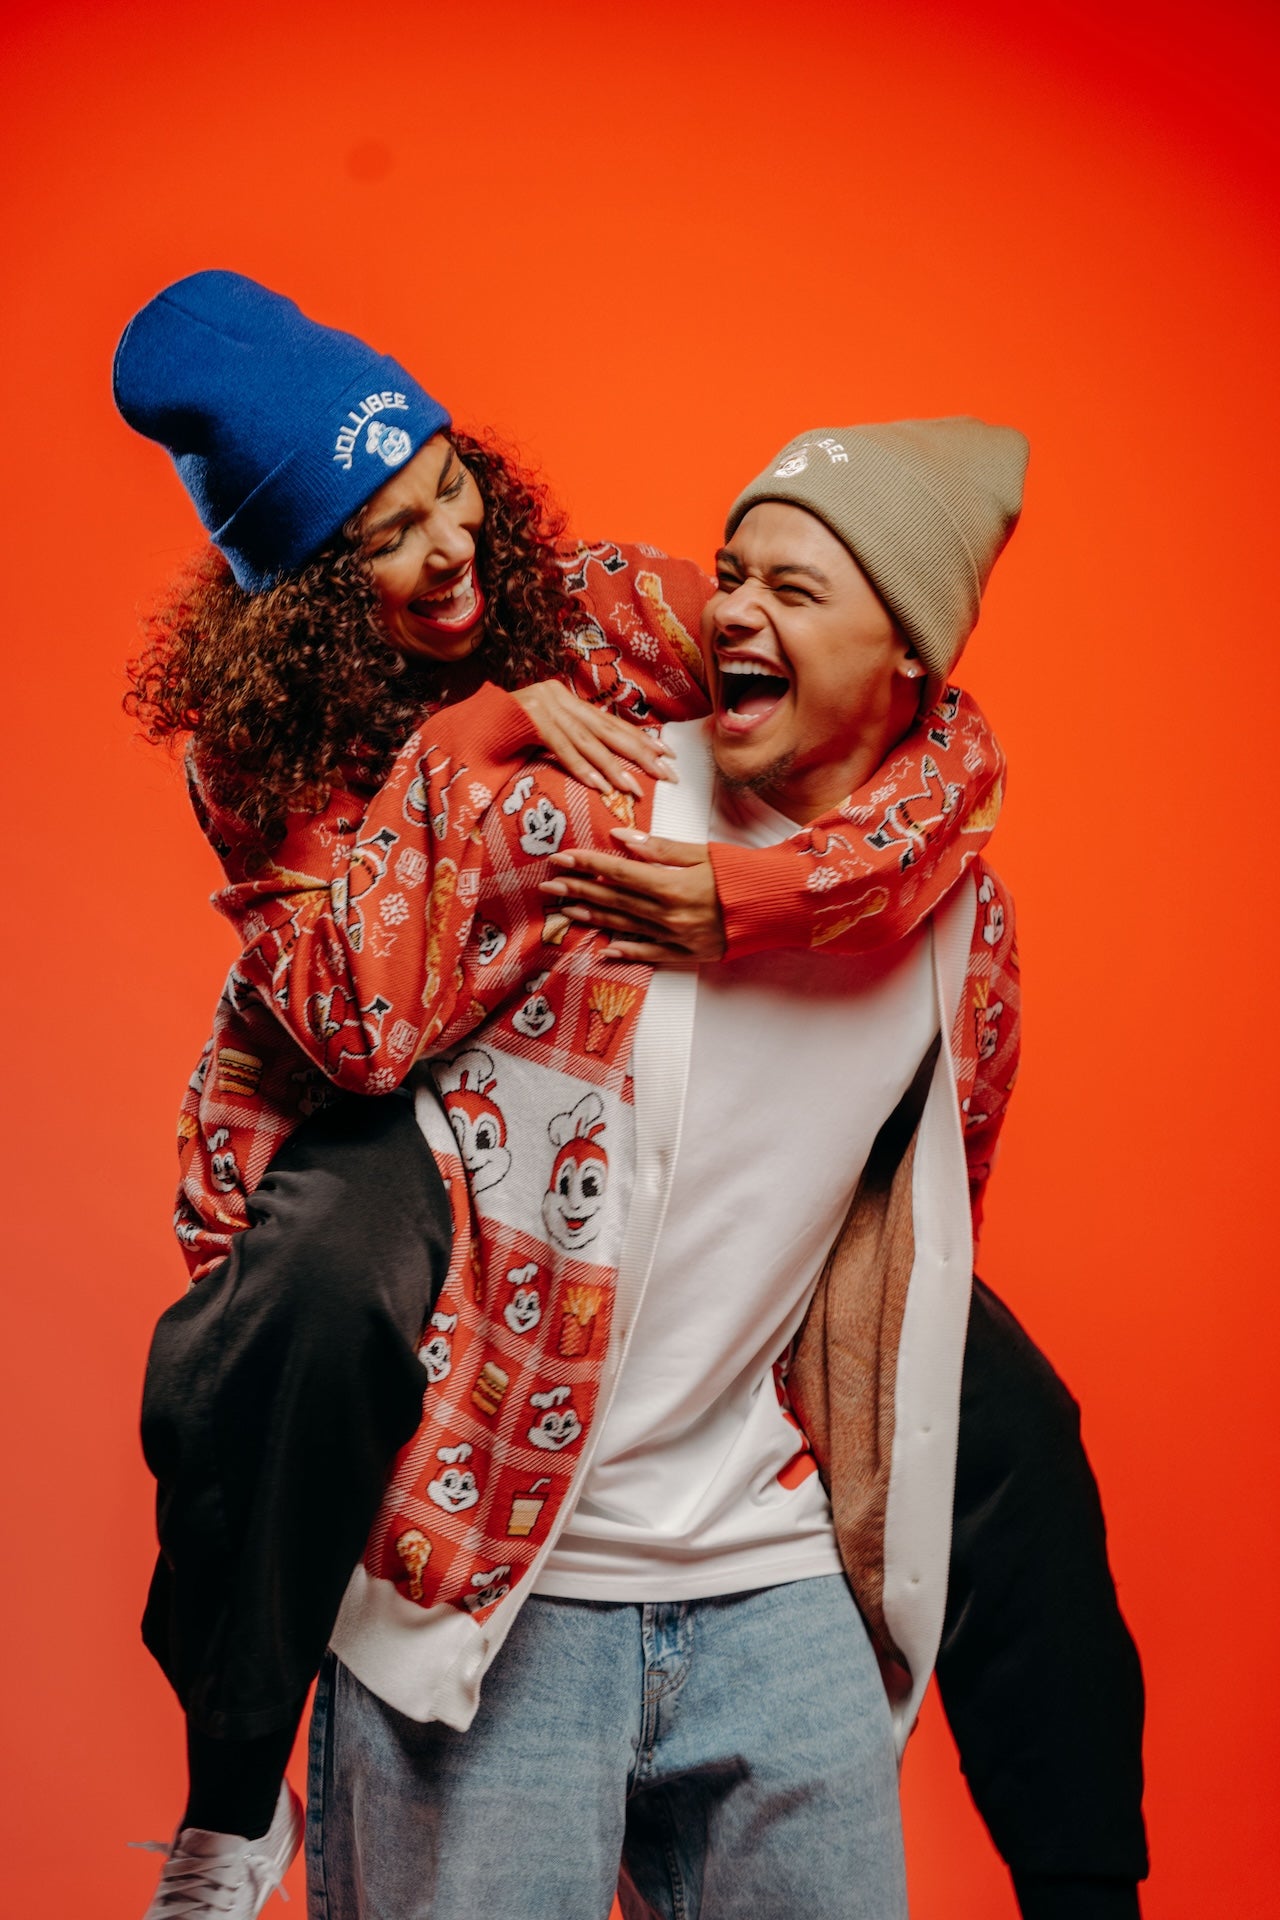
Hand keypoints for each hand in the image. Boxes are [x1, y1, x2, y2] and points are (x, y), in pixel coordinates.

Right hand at [510, 680, 676, 797]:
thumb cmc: (501, 741)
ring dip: (614, 768)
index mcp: (565, 699)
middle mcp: (558, 697)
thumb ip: (572, 744)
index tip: (668, 756)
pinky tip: (601, 786)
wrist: (459, 729)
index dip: (642, 740)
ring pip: (588, 741)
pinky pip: (560, 747)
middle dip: (641, 754)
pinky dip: (582, 768)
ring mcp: (542, 704)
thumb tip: (607, 766)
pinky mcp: (527, 718)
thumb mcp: (542, 740)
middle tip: (668, 774)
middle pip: (608, 729)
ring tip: (635, 789)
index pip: (611, 722)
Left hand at [538, 830, 725, 964]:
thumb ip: (659, 849)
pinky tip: (605, 947)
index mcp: (671, 885)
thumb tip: (619, 839)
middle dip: (579, 889)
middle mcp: (668, 915)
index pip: (618, 871)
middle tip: (549, 884)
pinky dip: (627, 950)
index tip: (561, 857)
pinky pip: (652, 954)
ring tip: (567, 909)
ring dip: (594, 916)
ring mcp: (677, 938)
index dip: (587, 863)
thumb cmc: (742, 873)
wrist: (777, 906)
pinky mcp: (689, 954)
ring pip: (626, 925)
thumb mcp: (702, 852)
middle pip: (615, 899)